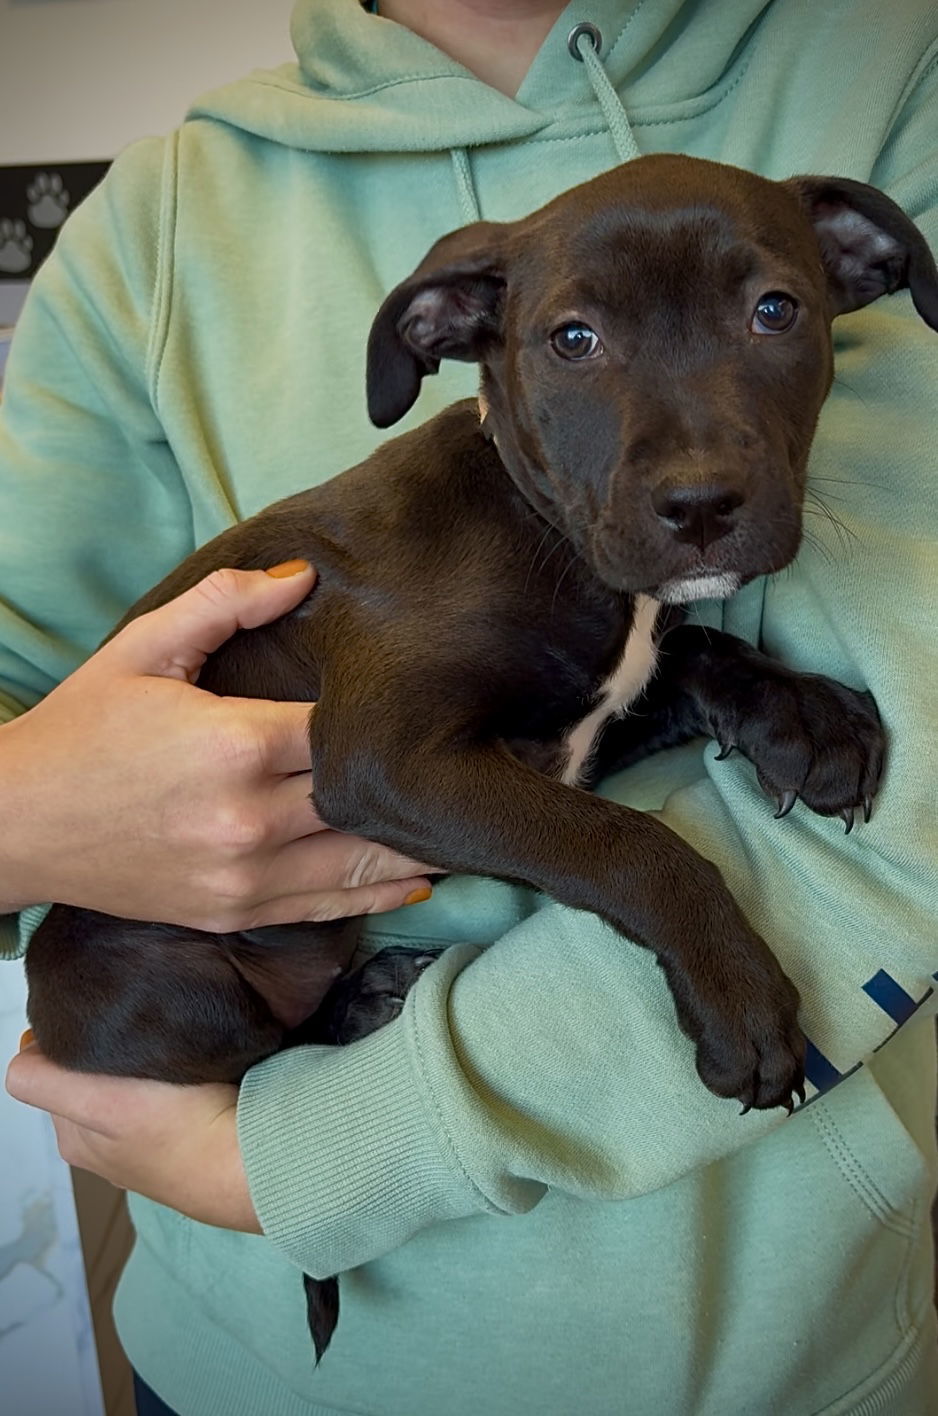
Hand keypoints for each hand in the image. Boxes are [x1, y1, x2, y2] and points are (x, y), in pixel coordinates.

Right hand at [0, 561, 432, 926]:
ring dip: (417, 843)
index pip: (347, 728)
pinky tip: (421, 877)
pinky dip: (379, 894)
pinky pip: (326, 908)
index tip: (436, 701)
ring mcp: (244, 875)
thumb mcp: (144, 649)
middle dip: (418, 780)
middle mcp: (251, 817)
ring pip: (361, 862)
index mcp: (237, 742)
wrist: (16, 824)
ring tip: (470, 822)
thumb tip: (305, 575)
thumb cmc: (81, 728)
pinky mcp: (232, 912)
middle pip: (368, 798)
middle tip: (481, 760)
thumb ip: (226, 604)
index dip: (395, 714)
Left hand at [6, 1036, 259, 1230]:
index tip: (101, 1024)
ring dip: (142, 1063)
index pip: (51, 1071)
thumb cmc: (181, 1131)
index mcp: (75, 1138)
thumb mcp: (99, 1103)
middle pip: (89, 1074)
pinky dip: (172, 1079)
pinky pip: (165, 1095)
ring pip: (129, 1083)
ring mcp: (147, 1144)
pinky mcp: (187, 1136)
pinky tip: (191, 1074)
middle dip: (105, 1051)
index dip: (68, 1042)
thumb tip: (21, 1055)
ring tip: (168, 1051)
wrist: (252, 1160)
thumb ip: (45, 1082)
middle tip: (139, 1034)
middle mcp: (105, 1146)